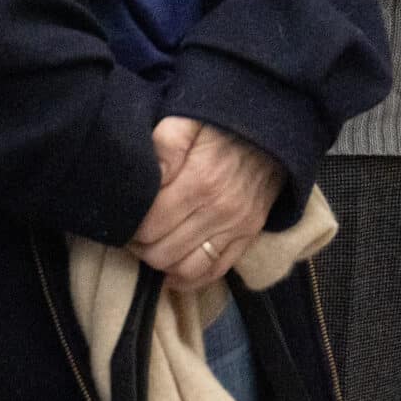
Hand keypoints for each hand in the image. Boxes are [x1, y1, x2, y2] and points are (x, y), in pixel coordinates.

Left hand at [129, 117, 285, 290]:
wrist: (274, 125)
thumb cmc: (222, 124)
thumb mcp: (187, 121)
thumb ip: (163, 147)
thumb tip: (144, 180)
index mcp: (199, 180)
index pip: (149, 227)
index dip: (130, 228)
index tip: (125, 219)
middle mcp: (219, 210)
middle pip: (163, 252)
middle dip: (141, 248)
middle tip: (134, 234)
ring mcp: (237, 226)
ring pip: (186, 269)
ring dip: (162, 264)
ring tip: (152, 248)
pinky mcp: (249, 235)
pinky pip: (215, 272)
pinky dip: (190, 279)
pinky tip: (174, 271)